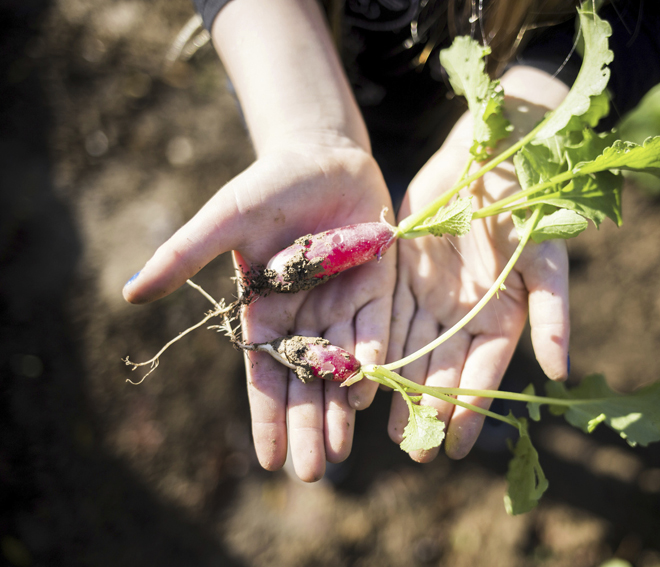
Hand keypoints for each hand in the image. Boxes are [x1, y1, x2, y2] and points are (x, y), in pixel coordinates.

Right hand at [124, 134, 394, 480]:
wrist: (322, 155)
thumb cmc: (267, 187)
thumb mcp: (224, 220)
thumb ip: (185, 255)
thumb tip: (129, 293)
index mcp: (266, 311)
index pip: (265, 375)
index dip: (267, 416)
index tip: (268, 460)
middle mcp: (306, 316)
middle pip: (306, 382)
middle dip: (307, 425)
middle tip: (312, 472)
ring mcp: (342, 304)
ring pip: (342, 367)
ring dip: (340, 408)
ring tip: (340, 452)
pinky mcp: (377, 286)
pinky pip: (375, 328)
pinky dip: (373, 358)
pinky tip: (368, 392)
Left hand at [387, 67, 571, 460]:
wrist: (493, 155)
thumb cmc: (530, 207)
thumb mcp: (546, 260)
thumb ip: (552, 315)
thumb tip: (562, 373)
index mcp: (503, 319)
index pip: (484, 375)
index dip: (470, 410)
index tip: (456, 448)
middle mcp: (466, 316)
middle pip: (444, 371)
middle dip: (428, 410)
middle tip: (413, 450)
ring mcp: (433, 297)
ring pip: (412, 351)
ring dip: (399, 389)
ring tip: (385, 428)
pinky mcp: (403, 275)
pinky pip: (387, 316)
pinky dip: (376, 346)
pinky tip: (362, 374)